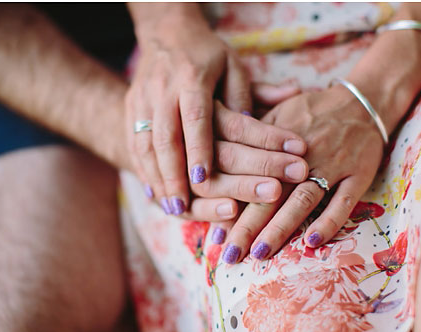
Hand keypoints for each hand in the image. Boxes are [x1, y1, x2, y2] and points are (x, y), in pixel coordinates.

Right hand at [125, 10, 307, 216]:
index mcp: (193, 77)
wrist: (165, 33)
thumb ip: (255, 91)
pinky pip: (135, 147)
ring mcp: (144, 101)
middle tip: (185, 207)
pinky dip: (147, 174)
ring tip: (174, 209)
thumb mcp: (234, 66)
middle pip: (168, 138)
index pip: (196, 118)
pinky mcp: (132, 110)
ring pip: (147, 147)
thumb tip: (288, 102)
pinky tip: (160, 199)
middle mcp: (164, 90)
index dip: (199, 149)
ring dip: (160, 181)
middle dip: (176, 175)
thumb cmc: (209, 57)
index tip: (203, 178)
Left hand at [214, 84, 384, 263]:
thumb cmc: (311, 115)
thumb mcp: (274, 116)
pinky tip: (311, 242)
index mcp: (275, 141)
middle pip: (269, 192)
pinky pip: (343, 202)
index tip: (215, 235)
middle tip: (230, 255)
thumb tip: (216, 176)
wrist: (362, 102)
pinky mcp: (357, 175)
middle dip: (247, 225)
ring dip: (280, 227)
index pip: (247, 176)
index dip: (229, 205)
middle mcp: (300, 155)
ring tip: (260, 253)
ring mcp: (332, 164)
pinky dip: (328, 222)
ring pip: (302, 199)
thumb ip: (247, 144)